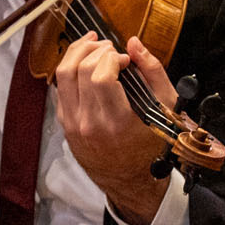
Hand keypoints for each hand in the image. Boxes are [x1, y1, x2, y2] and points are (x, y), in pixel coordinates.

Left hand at [55, 32, 173, 224]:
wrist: (131, 179)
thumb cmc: (152, 146)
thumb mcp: (165, 110)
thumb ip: (153, 73)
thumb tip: (134, 44)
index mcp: (116, 122)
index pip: (101, 77)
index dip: (112, 58)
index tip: (126, 59)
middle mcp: (88, 123)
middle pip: (79, 71)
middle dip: (96, 50)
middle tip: (111, 48)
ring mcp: (72, 123)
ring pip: (62, 75)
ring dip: (77, 53)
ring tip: (94, 45)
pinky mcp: (65, 123)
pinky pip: (60, 88)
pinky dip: (70, 70)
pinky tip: (84, 64)